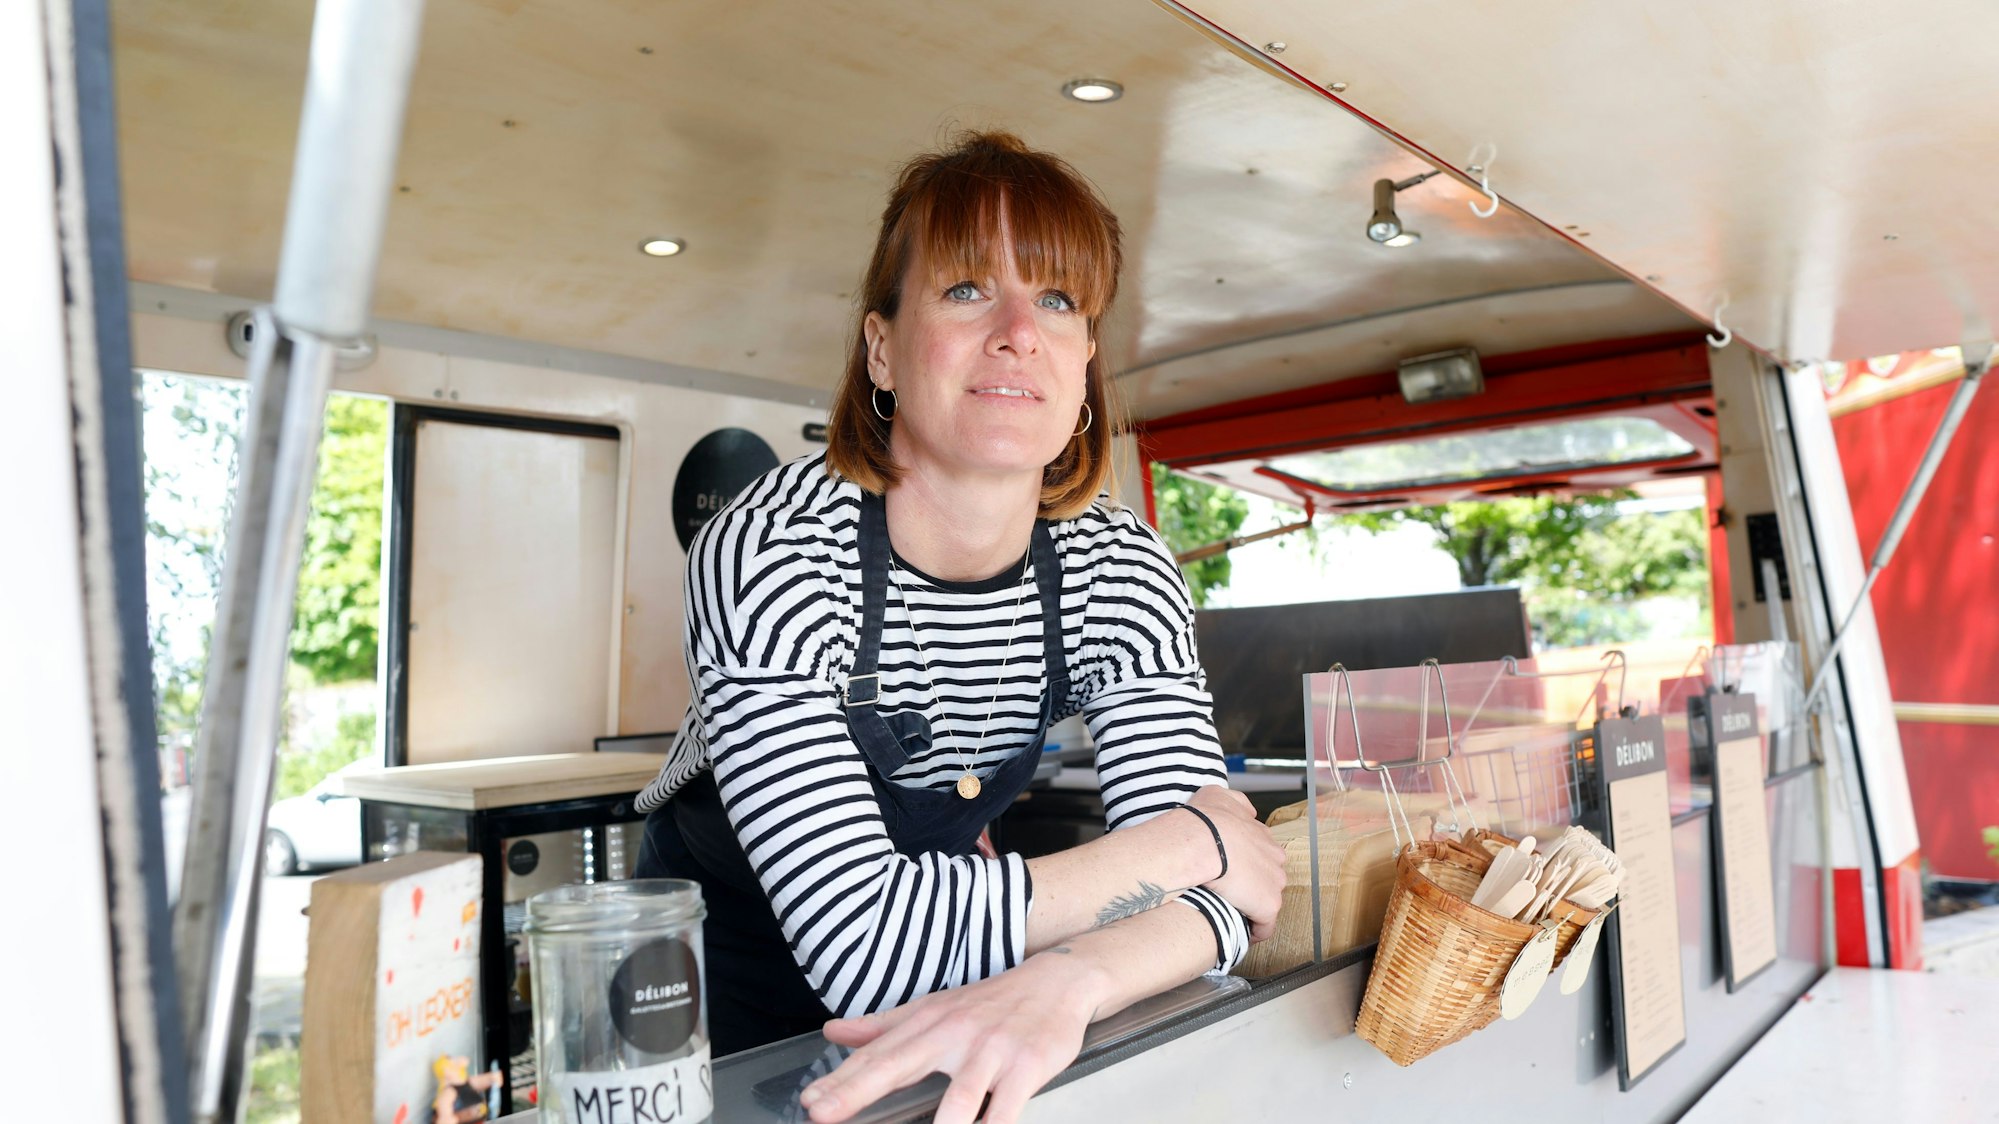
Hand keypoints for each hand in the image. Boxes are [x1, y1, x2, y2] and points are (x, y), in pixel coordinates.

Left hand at [801, 952, 1100, 1123]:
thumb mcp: (934, 1008)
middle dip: (858, 1092)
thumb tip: (833, 1031)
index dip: (841, 1081)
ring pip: (959, 1098)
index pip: (876, 1055)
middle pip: (900, 1067)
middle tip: (824, 1113)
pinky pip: (1005, 1109)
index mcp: (928, 1023)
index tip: (810, 1102)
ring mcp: (992, 1052)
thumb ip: (883, 1026)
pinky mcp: (1026, 1067)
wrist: (1058, 980)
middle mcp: (955, 1035)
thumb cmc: (993, 1001)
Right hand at [1184, 786, 1287, 942]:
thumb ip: (1237, 802)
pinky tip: (1240, 933)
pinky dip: (1255, 931)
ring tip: (1231, 914)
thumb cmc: (1204, 821)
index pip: (1262, 855)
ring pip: (1266, 901)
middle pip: (1268, 878)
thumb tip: (1248, 811)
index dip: (1247, 866)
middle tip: (1229, 894)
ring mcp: (1274, 883)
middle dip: (1253, 886)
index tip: (1233, 873)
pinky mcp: (1268, 905)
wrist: (1202, 841)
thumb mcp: (1219, 796)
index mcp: (1263, 837)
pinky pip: (1265, 926)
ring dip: (1252, 908)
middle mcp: (1274, 858)